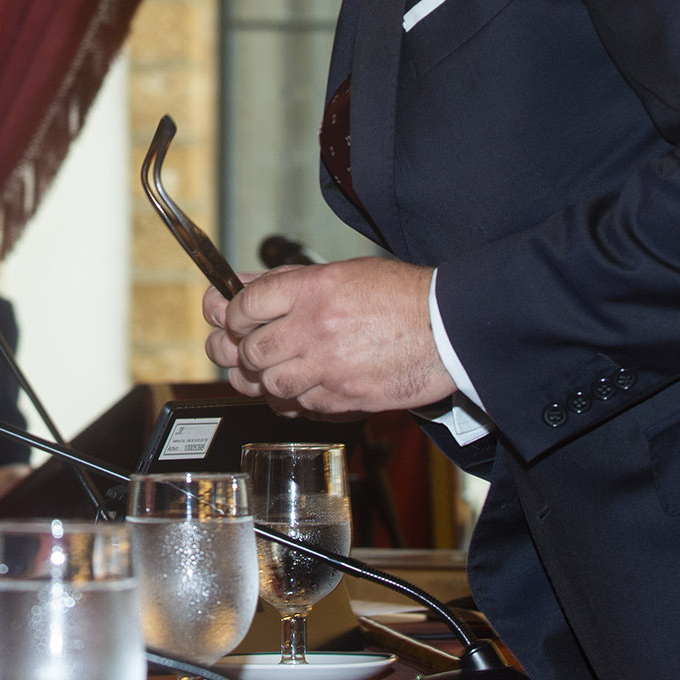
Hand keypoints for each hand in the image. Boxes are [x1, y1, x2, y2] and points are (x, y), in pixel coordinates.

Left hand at [204, 259, 453, 416]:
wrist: (448, 329)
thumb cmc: (401, 296)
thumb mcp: (341, 272)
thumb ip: (286, 281)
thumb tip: (242, 286)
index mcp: (313, 290)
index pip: (245, 306)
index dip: (231, 314)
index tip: (234, 319)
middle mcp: (316, 328)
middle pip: (250, 351)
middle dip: (240, 352)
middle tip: (244, 349)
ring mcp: (330, 367)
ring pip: (270, 385)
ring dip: (265, 380)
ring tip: (273, 369)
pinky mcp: (345, 399)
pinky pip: (301, 407)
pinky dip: (294, 399)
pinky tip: (302, 386)